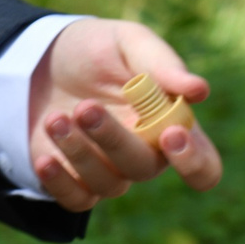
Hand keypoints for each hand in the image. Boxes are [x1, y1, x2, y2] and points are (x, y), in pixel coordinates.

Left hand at [27, 18, 223, 210]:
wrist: (41, 59)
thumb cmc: (96, 49)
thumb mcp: (127, 42)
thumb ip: (161, 64)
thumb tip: (199, 90)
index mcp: (171, 124)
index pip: (203, 165)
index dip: (194, 161)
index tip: (171, 134)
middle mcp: (146, 154)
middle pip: (145, 168)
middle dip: (113, 139)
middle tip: (85, 107)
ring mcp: (111, 171)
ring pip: (108, 184)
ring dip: (78, 152)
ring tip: (54, 117)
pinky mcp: (75, 182)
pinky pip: (76, 201)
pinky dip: (60, 183)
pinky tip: (44, 158)